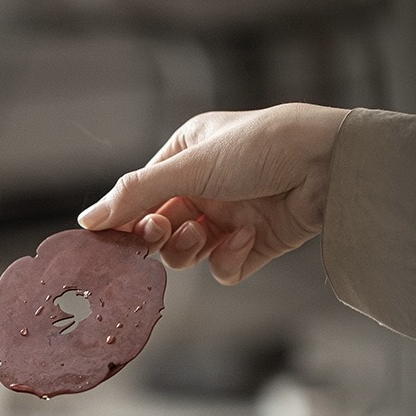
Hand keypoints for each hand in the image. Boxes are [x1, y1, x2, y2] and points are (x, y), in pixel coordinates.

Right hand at [78, 103, 348, 283]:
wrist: (328, 166)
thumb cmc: (262, 147)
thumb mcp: (190, 165)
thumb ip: (137, 194)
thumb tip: (87, 220)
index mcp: (186, 156)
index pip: (142, 195)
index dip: (129, 218)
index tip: (115, 237)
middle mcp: (205, 187)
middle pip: (160, 228)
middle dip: (159, 234)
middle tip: (160, 232)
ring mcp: (229, 218)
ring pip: (188, 253)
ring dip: (191, 248)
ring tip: (204, 233)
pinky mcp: (253, 246)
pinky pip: (223, 268)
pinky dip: (228, 259)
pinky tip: (245, 237)